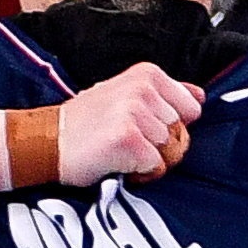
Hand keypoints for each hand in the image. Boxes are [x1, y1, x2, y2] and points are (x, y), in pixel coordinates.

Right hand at [60, 64, 202, 183]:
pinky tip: (117, 163)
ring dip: (148, 160)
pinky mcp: (128, 138)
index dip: (171, 126)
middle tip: (127, 141)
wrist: (47, 140)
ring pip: (170, 151)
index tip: (144, 127)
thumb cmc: (87, 123)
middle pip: (181, 133)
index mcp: (147, 74)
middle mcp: (143, 89)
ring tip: (120, 151)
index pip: (191, 109)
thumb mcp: (127, 95)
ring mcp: (135, 112)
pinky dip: (139, 173)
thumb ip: (167, 95)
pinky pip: (155, 166)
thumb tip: (201, 96)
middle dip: (160, 145)